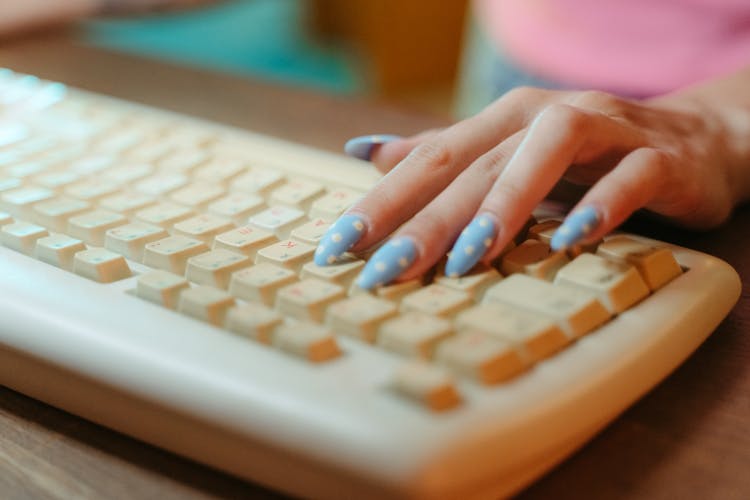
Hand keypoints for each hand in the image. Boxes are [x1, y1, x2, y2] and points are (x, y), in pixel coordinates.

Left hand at [316, 84, 749, 287]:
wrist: (691, 140)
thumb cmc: (584, 158)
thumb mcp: (505, 154)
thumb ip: (440, 155)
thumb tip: (364, 151)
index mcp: (502, 122)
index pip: (429, 160)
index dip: (380, 202)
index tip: (337, 249)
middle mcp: (543, 118)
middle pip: (473, 164)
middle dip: (422, 218)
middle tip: (380, 270)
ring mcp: (603, 133)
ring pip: (543, 156)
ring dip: (503, 206)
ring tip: (464, 259)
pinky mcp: (657, 158)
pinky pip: (628, 178)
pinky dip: (598, 205)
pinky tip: (568, 239)